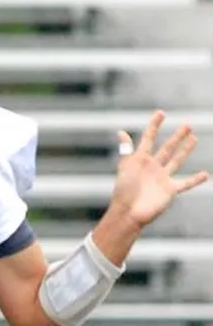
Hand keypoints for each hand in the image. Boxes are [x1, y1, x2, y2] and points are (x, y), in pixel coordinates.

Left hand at [110, 110, 208, 227]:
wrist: (128, 211)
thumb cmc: (123, 190)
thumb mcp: (125, 167)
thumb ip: (127, 150)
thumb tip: (121, 131)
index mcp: (140, 160)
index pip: (148, 138)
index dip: (154, 126)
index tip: (161, 113)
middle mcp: (153, 167)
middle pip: (167, 148)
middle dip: (176, 137)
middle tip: (187, 125)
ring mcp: (162, 178)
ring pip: (177, 161)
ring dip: (185, 150)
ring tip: (194, 138)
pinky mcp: (170, 190)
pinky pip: (185, 183)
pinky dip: (195, 180)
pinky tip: (205, 174)